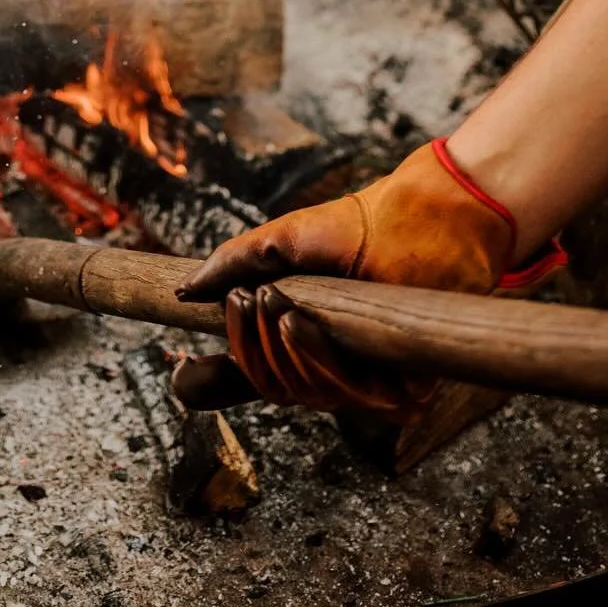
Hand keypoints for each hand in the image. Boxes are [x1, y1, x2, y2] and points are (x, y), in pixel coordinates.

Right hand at [171, 139, 564, 422]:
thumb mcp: (282, 241)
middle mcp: (341, 366)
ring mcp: (373, 377)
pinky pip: (348, 393)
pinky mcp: (407, 384)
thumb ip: (233, 263)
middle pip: (277, 389)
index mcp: (313, 342)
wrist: (422, 212)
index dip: (226, 372)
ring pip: (307, 394)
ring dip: (278, 349)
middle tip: (243, 299)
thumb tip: (185, 293)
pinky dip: (314, 357)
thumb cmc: (360, 224)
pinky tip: (294, 321)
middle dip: (249, 347)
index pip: (262, 376)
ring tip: (271, 299)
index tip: (185, 369)